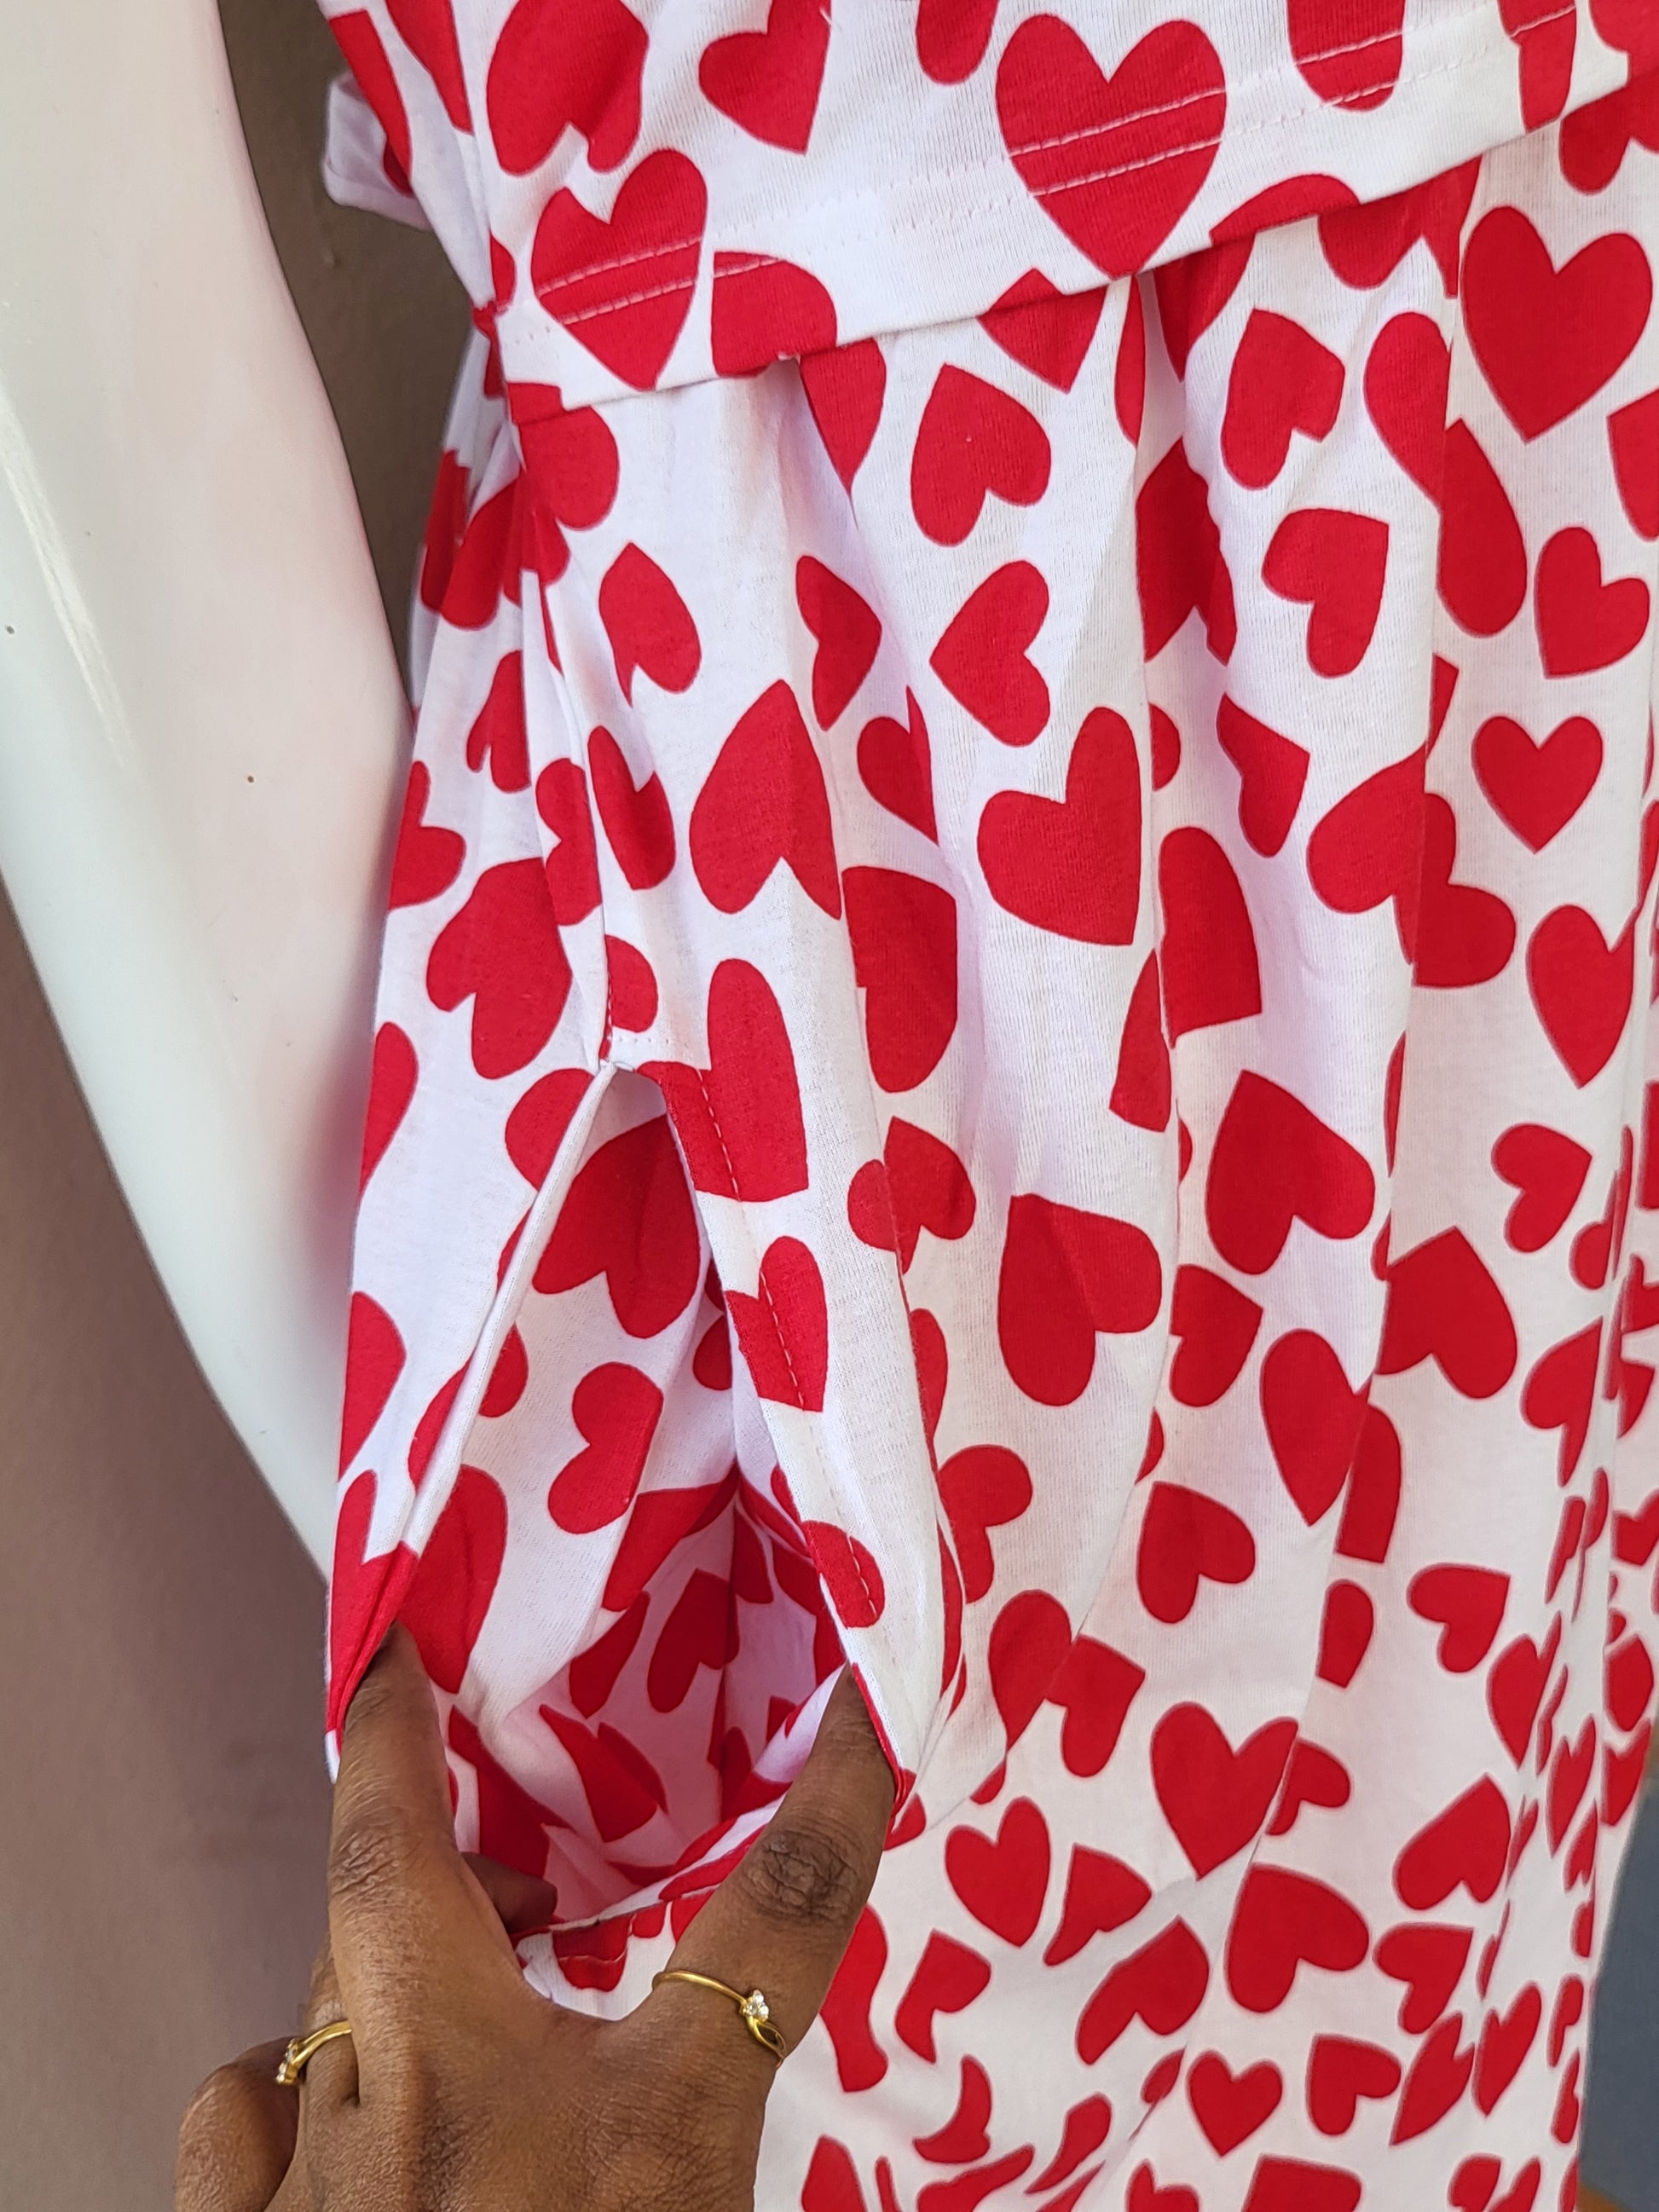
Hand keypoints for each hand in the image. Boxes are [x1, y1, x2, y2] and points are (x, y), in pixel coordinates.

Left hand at [176, 1624, 894, 2210]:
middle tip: (449, 1737)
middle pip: (418, 1896)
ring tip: (436, 1956)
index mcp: (637, 2151)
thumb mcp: (701, 2187)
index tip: (855, 1719)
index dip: (828, 1803)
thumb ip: (725, 2094)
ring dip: (368, 1961)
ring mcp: (330, 2194)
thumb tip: (767, 1989)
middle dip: (412, 1781)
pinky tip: (321, 2101)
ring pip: (315, 1996)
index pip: (775, 1925)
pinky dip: (279, 2082)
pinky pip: (235, 2113)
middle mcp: (470, 2139)